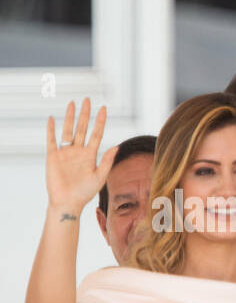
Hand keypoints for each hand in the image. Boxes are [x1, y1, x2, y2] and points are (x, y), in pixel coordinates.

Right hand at [46, 99, 117, 213]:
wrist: (68, 202)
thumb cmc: (85, 193)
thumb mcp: (100, 177)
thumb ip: (107, 161)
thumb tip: (117, 146)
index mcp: (90, 155)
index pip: (97, 134)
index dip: (100, 121)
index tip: (104, 108)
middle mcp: (78, 151)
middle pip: (82, 128)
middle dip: (85, 114)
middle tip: (88, 99)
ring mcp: (65, 152)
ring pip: (68, 130)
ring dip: (70, 117)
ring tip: (72, 103)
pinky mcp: (53, 156)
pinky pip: (51, 140)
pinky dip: (51, 130)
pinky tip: (52, 119)